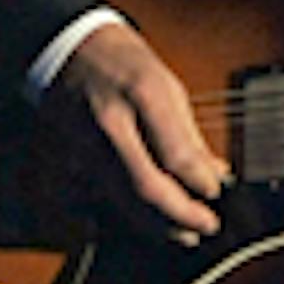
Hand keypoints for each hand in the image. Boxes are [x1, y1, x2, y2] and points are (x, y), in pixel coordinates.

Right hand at [41, 21, 229, 235]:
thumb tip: (214, 173)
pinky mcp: (71, 161)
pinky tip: (151, 222)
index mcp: (141, 93)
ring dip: (158, 224)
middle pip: (146, 186)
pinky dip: (131, 214)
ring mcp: (84, 146)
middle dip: (180, 214)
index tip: (216, 191)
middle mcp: (109, 124)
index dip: (200, 181)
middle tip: (206, 226)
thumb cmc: (122, 63)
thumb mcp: (167, 86)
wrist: (67, 51)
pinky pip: (104, 198)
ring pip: (124, 200)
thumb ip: (188, 135)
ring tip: (185, 232)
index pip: (175, 153)